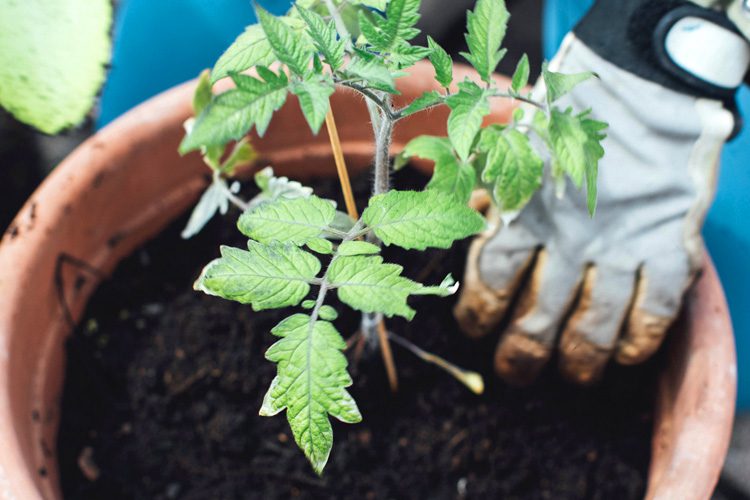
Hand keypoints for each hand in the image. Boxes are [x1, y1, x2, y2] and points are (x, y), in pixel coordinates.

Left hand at [454, 2, 747, 384]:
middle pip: (537, 319)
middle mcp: (568, 236)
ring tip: (571, 374)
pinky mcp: (670, 245)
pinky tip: (626, 353)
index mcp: (521, 209)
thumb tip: (448, 212)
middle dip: (521, 356)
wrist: (641, 86)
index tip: (475, 328)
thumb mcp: (507, 146)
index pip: (489, 281)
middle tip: (515, 371)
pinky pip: (656, 312)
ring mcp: (622, 245)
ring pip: (595, 327)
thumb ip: (479, 187)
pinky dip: (640, 342)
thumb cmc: (563, 118)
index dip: (477, 314)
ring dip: (579, 361)